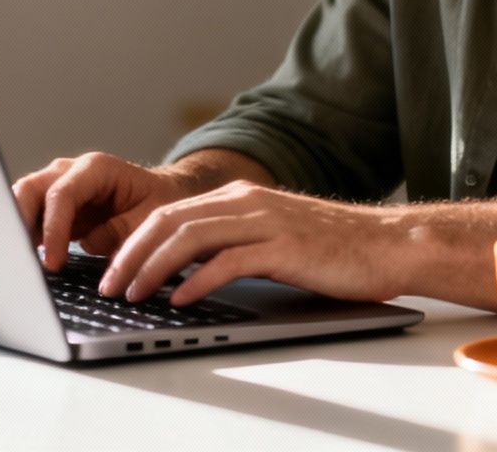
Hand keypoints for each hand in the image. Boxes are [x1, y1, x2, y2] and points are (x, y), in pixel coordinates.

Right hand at [11, 152, 195, 271]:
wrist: (160, 194)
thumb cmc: (157, 203)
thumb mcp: (150, 221)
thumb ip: (123, 235)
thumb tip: (92, 251)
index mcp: (96, 169)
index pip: (62, 194)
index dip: (54, 229)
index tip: (53, 263)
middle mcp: (71, 172)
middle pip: (30, 189)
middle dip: (20, 222)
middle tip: (21, 258)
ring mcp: (58, 186)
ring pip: (22, 200)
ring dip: (17, 229)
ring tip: (19, 261)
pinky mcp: (52, 206)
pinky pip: (29, 217)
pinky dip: (23, 236)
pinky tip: (25, 259)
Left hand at [97, 181, 403, 305]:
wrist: (387, 244)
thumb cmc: (332, 248)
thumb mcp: (272, 237)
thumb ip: (231, 244)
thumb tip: (185, 271)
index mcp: (239, 197)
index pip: (169, 213)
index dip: (133, 241)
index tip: (112, 270)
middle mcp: (247, 201)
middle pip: (170, 221)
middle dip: (131, 255)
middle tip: (109, 286)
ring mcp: (265, 221)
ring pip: (190, 237)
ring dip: (154, 268)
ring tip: (134, 294)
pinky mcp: (284, 246)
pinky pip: (228, 261)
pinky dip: (197, 280)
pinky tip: (180, 299)